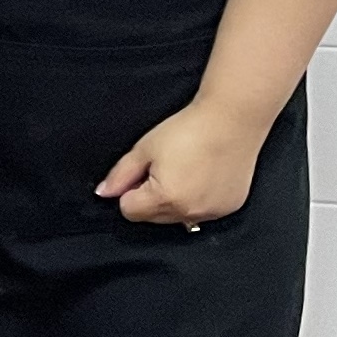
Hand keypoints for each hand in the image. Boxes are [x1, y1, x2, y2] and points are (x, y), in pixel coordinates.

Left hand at [98, 100, 264, 228]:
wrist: (232, 119)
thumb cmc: (189, 130)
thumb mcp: (145, 148)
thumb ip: (121, 174)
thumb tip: (104, 192)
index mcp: (165, 198)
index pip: (130, 211)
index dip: (131, 191)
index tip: (143, 172)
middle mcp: (190, 212)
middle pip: (153, 217)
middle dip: (151, 197)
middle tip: (166, 167)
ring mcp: (212, 213)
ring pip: (178, 217)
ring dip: (175, 201)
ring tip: (187, 170)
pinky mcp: (229, 208)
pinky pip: (203, 213)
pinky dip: (198, 200)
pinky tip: (204, 176)